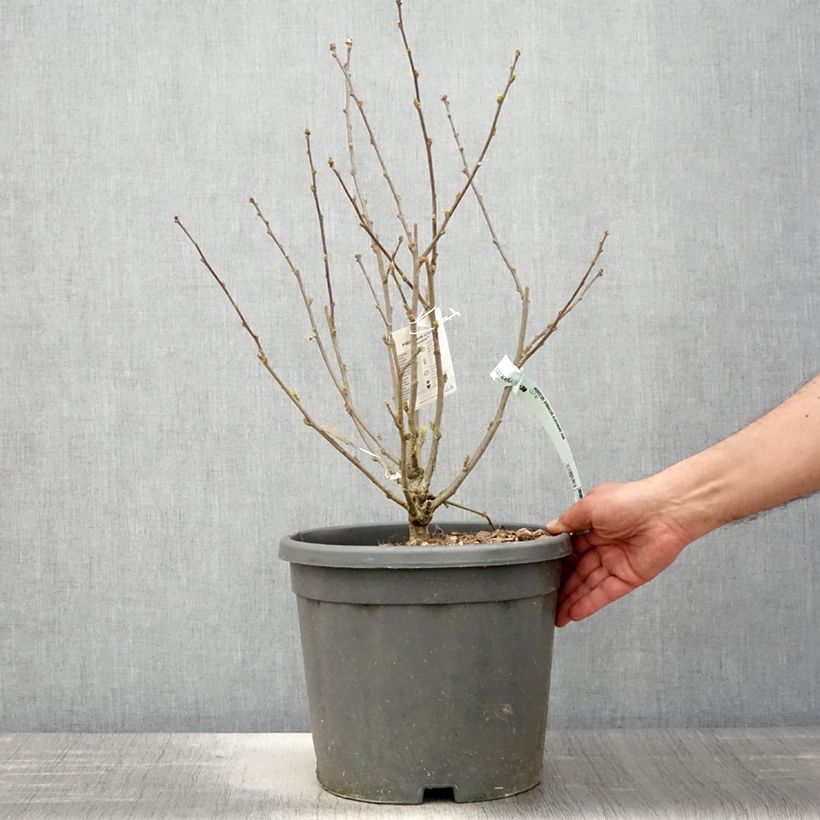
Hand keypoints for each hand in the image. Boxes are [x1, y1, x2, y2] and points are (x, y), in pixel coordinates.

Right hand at [547, 480, 695, 626]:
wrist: (667, 512)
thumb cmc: (632, 500)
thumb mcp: (589, 505)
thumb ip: (568, 521)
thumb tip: (550, 529)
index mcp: (593, 526)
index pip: (569, 549)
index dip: (555, 562)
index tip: (540, 572)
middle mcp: (604, 545)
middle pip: (577, 571)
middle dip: (562, 586)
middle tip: (545, 600)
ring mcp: (616, 563)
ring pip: (588, 585)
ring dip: (572, 600)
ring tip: (556, 615)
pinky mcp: (628, 577)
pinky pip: (605, 593)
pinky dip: (589, 604)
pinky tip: (574, 613)